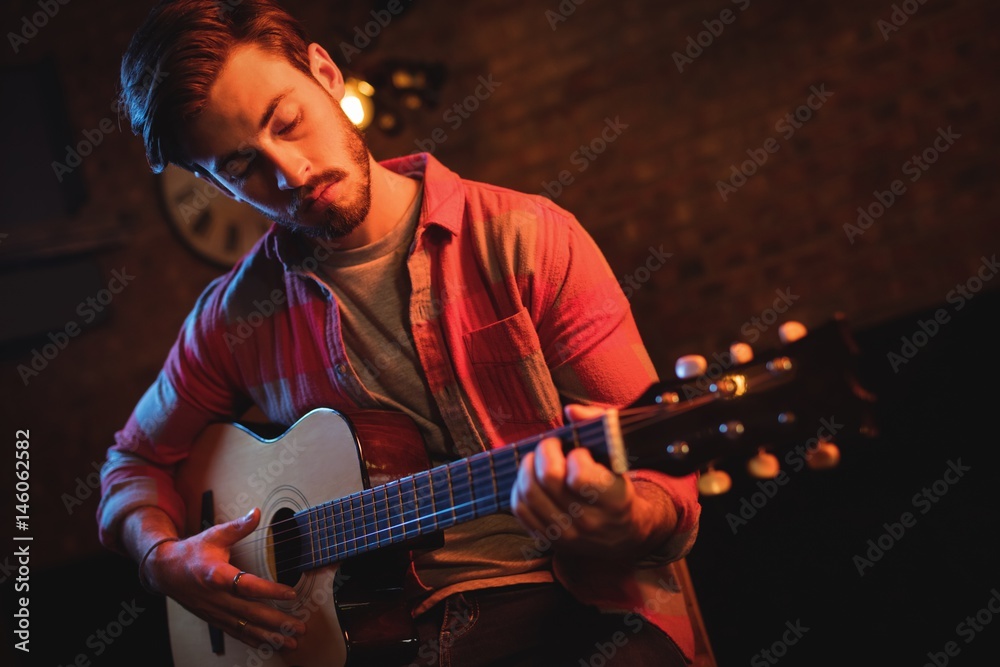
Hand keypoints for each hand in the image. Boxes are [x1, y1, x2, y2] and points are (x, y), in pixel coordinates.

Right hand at [143, 508, 304, 649]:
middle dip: (277, 622)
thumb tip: (256, 512)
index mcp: (216, 575)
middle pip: (250, 612)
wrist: (164, 572)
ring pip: (245, 627)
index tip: (291, 592)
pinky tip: (270, 645)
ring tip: (291, 642)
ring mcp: (215, 611)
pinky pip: (236, 632)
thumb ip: (238, 527)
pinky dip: (254, 640)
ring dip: (270, 637)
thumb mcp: (214, 535)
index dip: (270, 590)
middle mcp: (216, 597)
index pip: (247, 585)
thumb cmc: (192, 552)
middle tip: (299, 627)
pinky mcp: (214, 618)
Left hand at [510, 404, 664, 559]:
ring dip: (527, 466)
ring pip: (529, 493)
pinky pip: (520, 510)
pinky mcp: (547, 539)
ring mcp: (566, 534)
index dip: (576, 456)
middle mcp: (589, 521)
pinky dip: (518, 487)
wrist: (622, 534)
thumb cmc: (617, 485)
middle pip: (548, 479)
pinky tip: (530, 477)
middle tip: (551, 445)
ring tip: (536, 459)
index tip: (581, 452)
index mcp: (614, 500)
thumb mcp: (619, 456)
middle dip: (545, 451)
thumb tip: (570, 411)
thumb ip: (600, 425)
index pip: (579, 476)